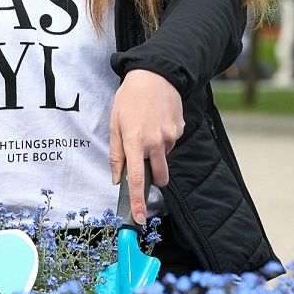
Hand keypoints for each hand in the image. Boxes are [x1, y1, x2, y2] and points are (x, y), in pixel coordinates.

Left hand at [108, 69, 183, 225]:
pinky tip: (157, 121)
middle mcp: (154, 142)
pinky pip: (171, 143)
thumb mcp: (115, 124)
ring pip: (164, 157)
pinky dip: (164, 138)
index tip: (139, 218)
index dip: (137, 201)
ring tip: (148, 129)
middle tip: (147, 163)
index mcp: (134, 142)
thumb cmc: (129, 99)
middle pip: (159, 176)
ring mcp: (170, 137)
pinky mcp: (179, 130)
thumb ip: (116, 153)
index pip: (137, 180)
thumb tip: (116, 178)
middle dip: (155, 178)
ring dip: (157, 153)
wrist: (155, 75)